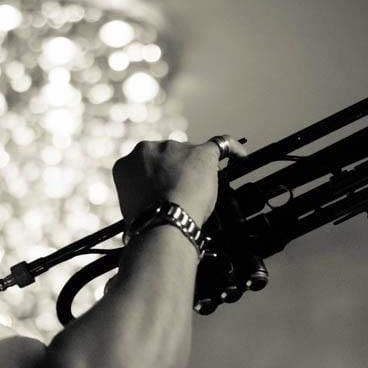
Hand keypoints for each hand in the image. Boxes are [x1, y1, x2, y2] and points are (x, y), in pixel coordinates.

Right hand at [112, 136, 247, 225]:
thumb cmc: (149, 222)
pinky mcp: (201, 152)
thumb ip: (144, 194)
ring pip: (189, 154)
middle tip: (180, 196)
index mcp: (126, 163)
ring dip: (195, 169)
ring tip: (199, 193)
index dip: (155, 179)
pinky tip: (241, 156)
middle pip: (167, 156)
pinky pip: (221, 144)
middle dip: (174, 172)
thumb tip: (153, 201)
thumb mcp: (134, 207)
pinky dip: (233, 150)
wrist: (163, 222)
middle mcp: (147, 149)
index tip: (160, 193)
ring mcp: (174, 148)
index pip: (145, 165)